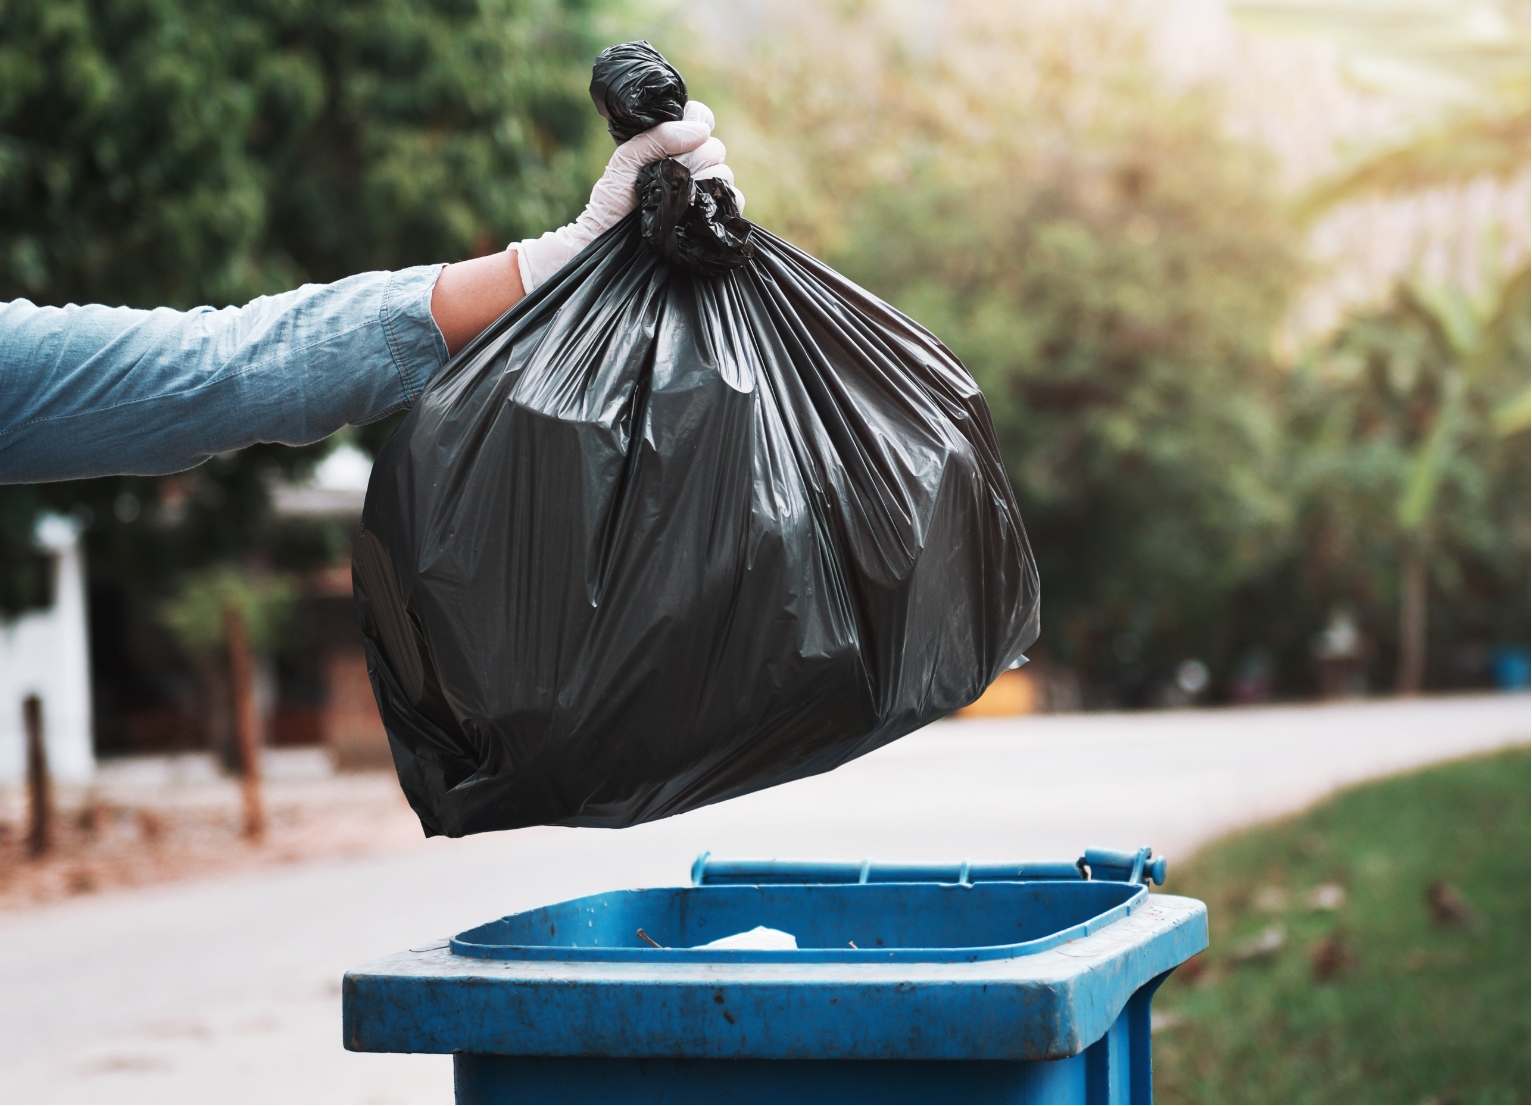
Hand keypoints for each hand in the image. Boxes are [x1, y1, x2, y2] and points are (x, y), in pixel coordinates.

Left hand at [513, 101, 742, 292]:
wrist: (609, 241)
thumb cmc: (612, 201)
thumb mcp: (626, 160)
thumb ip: (657, 137)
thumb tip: (701, 132)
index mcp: (673, 145)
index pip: (701, 118)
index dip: (698, 122)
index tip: (685, 138)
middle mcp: (693, 165)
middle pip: (715, 146)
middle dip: (694, 159)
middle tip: (670, 176)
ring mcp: (704, 191)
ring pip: (725, 172)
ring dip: (704, 182)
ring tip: (678, 198)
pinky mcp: (712, 216)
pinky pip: (735, 201)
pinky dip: (723, 202)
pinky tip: (698, 208)